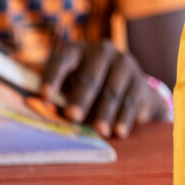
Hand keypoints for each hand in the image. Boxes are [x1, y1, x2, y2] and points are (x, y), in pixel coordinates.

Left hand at [39, 41, 165, 138]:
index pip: (61, 62)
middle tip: (73, 116)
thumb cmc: (85, 91)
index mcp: (75, 52)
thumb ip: (58, 99)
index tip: (44, 97)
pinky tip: (119, 132)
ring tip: (99, 131)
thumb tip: (46, 116)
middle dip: (81, 98)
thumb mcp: (68, 88)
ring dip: (105, 113)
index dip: (52, 79)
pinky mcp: (140, 81)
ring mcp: (124, 64)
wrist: (126, 88)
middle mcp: (101, 52)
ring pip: (112, 91)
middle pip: (90, 77)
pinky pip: (130, 101)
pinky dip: (124, 118)